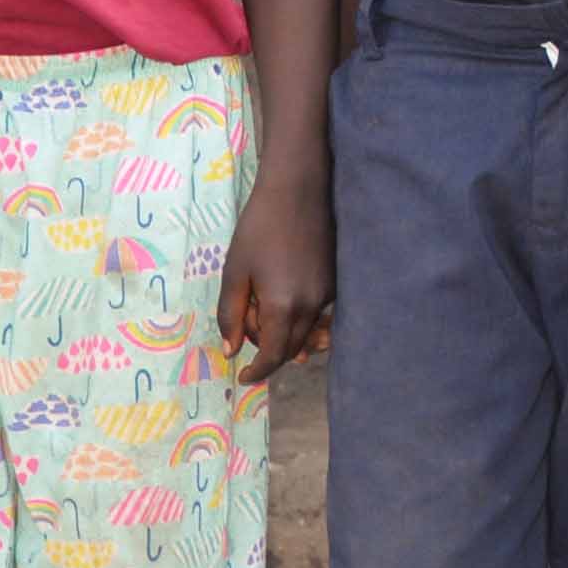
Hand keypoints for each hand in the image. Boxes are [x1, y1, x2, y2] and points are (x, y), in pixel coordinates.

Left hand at [216, 172, 332, 383]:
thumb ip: (230, 314)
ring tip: (263, 310)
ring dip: (284, 333)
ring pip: (306, 332)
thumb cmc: (259, 227)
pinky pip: (317, 315)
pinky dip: (300, 318)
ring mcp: (328, 295)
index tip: (243, 377)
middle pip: (291, 349)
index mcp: (283, 306)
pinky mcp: (337, 282)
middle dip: (267, 349)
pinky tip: (285, 297)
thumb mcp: (235, 271)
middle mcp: (311, 307)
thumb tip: (231, 350)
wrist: (299, 190)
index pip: (273, 356)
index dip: (257, 372)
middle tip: (246, 325)